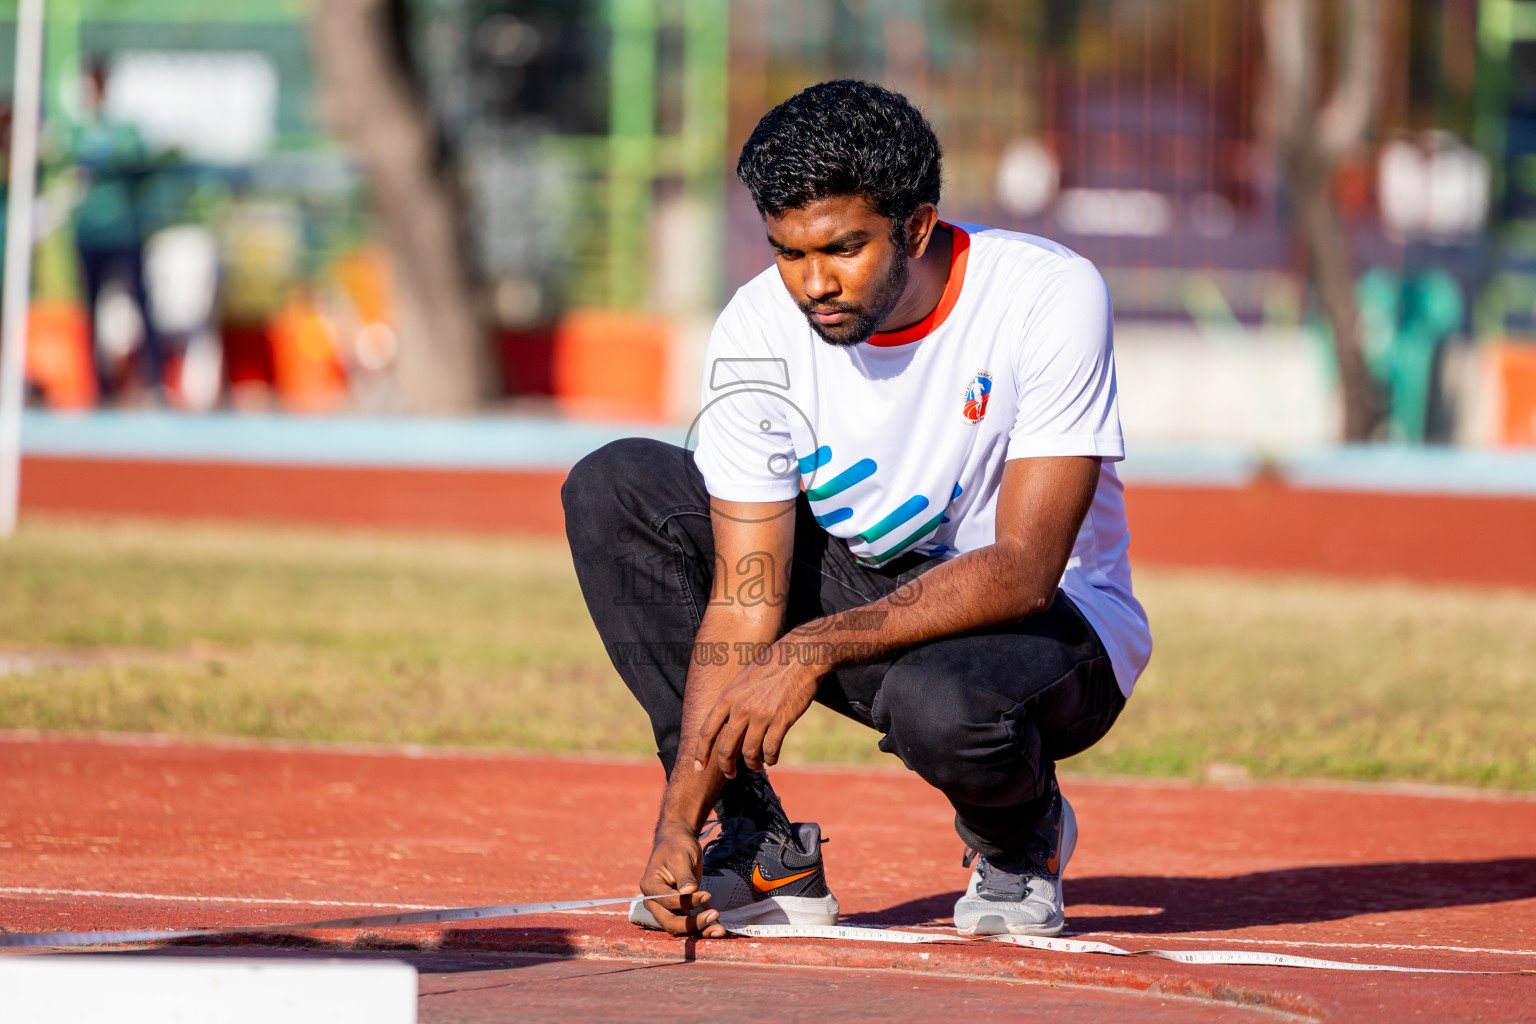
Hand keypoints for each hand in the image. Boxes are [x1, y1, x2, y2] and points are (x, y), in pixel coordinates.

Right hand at [638, 824, 726, 937]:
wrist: (677, 843)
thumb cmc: (677, 847)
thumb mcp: (681, 858)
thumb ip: (684, 876)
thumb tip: (689, 892)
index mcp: (650, 886)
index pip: (668, 901)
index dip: (688, 902)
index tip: (707, 895)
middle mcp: (654, 901)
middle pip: (670, 921)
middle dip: (692, 923)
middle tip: (715, 915)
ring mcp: (664, 908)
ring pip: (679, 927)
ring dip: (699, 930)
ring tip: (720, 930)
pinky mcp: (676, 910)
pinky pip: (687, 923)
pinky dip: (701, 927)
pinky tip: (717, 929)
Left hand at [695, 646, 819, 777]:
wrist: (799, 657)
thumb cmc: (772, 664)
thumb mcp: (743, 678)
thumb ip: (732, 699)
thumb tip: (725, 719)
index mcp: (728, 697)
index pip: (706, 731)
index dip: (701, 752)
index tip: (699, 766)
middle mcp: (741, 708)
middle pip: (725, 748)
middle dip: (726, 766)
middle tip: (729, 774)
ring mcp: (761, 715)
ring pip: (749, 753)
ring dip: (752, 765)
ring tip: (756, 767)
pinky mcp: (781, 720)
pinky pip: (771, 749)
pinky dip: (770, 759)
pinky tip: (772, 759)